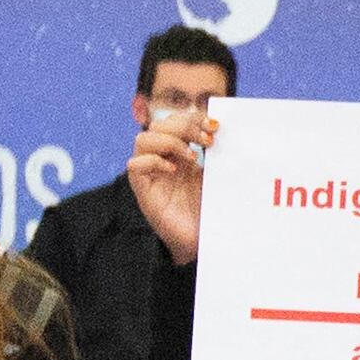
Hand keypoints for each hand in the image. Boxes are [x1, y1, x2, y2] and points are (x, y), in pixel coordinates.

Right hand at [123, 106, 211, 264]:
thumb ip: (216, 154)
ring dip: (169, 141)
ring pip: (142, 139)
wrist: (202, 241)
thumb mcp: (216, 176)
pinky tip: (173, 171)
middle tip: (206, 140)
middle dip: (183, 126)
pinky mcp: (142, 191)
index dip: (192, 118)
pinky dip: (153, 161)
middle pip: (158, 125)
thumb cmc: (208, 210)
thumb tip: (225, 129)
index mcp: (179, 153)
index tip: (214, 126)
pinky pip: (134, 165)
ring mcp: (150, 175)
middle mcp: (162, 159)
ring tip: (191, 157)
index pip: (175, 120)